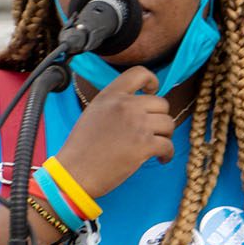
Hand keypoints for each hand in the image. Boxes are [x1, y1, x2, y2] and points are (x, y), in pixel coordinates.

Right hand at [54, 66, 173, 199]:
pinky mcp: (144, 146)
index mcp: (111, 95)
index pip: (140, 73)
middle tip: (153, 130)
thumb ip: (115, 104)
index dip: (152, 81)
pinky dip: (167, 154)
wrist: (75, 172)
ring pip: (168, 123)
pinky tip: (161, 158)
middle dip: (160, 117)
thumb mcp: (94, 112)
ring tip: (157, 146)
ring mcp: (137, 125)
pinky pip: (168, 145)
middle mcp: (126, 106)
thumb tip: (140, 105)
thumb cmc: (81, 147)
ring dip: (165, 135)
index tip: (152, 92)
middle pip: (162, 103)